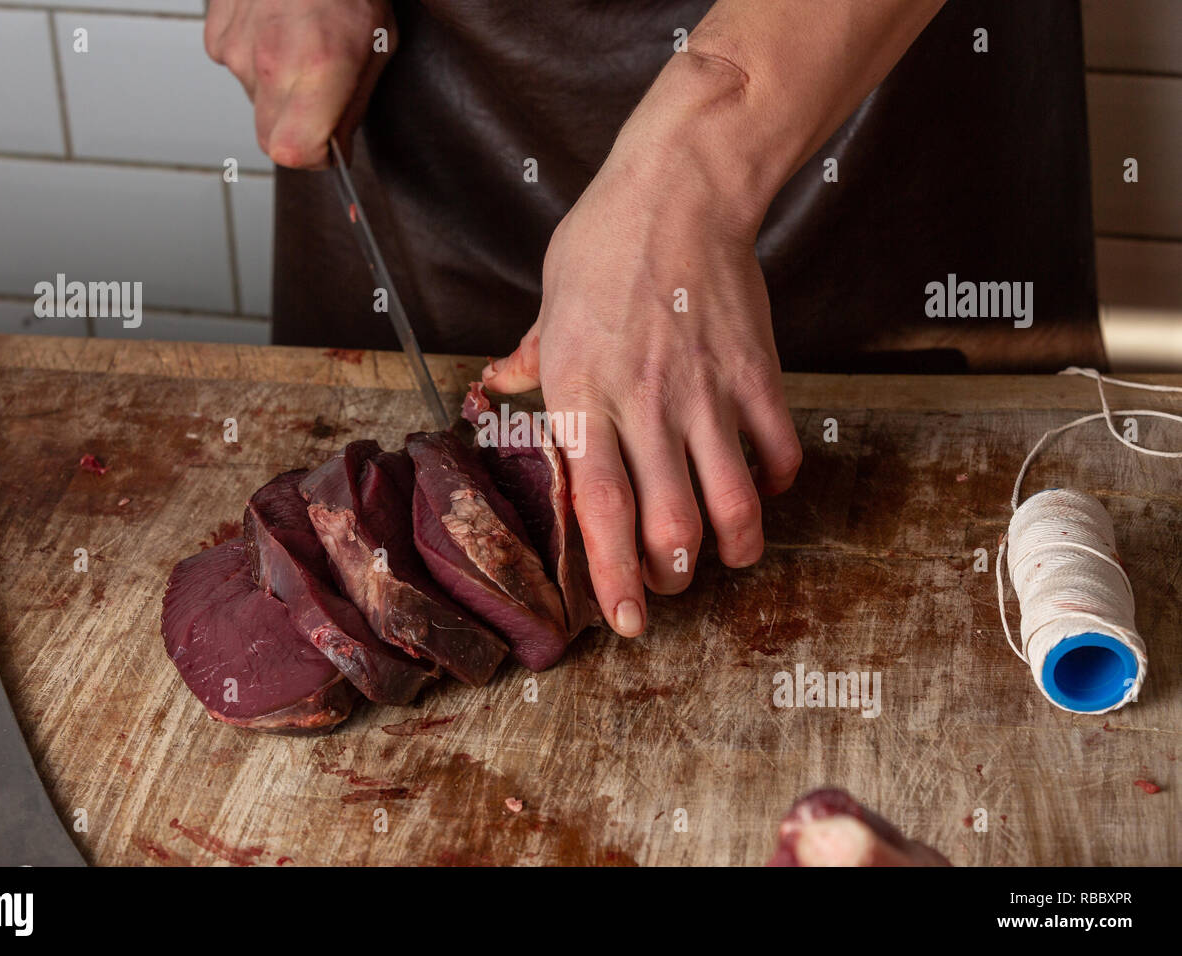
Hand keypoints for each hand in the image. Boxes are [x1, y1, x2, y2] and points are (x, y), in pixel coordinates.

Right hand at [204, 0, 393, 167]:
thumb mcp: (378, 46)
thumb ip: (353, 106)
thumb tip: (335, 149)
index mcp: (317, 68)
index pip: (294, 153)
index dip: (316, 157)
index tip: (331, 145)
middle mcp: (270, 62)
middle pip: (270, 140)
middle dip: (296, 131)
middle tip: (320, 98)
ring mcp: (237, 49)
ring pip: (256, 102)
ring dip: (278, 90)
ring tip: (300, 45)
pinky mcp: (216, 36)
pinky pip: (238, 71)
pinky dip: (257, 60)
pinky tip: (277, 30)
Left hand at [483, 52, 801, 636]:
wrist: (681, 188)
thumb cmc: (604, 243)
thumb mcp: (551, 306)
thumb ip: (528, 360)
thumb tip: (494, 388)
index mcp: (583, 395)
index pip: (600, 508)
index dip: (613, 576)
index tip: (626, 621)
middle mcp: (645, 405)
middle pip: (670, 525)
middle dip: (675, 574)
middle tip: (671, 581)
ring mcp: (706, 392)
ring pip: (732, 503)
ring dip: (733, 546)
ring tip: (726, 554)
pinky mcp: (756, 373)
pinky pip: (777, 452)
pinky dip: (775, 484)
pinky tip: (762, 484)